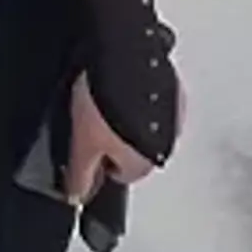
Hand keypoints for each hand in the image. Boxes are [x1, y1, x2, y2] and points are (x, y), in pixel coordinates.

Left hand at [61, 70, 173, 205]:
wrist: (123, 54)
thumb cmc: (106, 100)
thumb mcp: (81, 145)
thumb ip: (80, 176)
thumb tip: (77, 197)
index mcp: (145, 161)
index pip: (122, 175)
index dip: (99, 163)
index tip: (86, 149)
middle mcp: (168, 141)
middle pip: (135, 151)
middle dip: (114, 140)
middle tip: (91, 121)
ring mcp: (173, 112)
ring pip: (145, 125)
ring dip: (125, 117)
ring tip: (100, 99)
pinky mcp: (172, 86)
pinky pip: (152, 99)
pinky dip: (136, 95)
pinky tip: (115, 83)